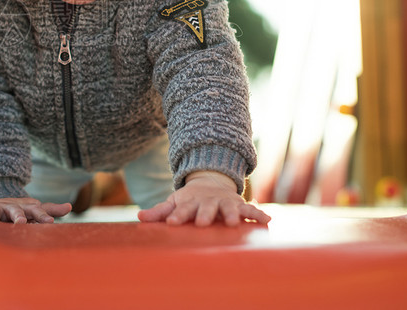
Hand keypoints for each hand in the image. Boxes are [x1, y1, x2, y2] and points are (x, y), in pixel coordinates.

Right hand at [0, 197, 72, 223]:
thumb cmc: (17, 211)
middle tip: (22, 222)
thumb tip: (70, 206)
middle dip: (19, 215)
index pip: (36, 210)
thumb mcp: (32, 210)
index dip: (42, 215)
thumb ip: (50, 210)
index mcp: (25, 208)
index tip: (50, 221)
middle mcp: (10, 207)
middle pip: (16, 210)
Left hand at [137, 171, 270, 226]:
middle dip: (204, 214)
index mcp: (190, 202)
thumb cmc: (190, 200)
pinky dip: (258, 214)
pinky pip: (250, 209)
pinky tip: (267, 220)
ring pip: (228, 208)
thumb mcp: (174, 202)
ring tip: (232, 222)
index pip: (181, 210)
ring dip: (230, 214)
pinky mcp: (239, 205)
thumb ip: (160, 212)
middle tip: (202, 223)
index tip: (172, 223)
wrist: (211, 183)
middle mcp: (208, 202)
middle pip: (206, 208)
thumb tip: (139, 218)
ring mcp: (224, 202)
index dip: (176, 216)